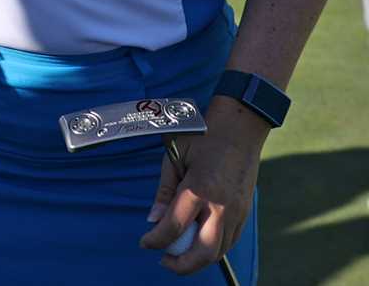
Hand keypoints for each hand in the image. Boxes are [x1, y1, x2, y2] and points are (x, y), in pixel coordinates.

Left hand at [139, 99, 266, 274]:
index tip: (144, 243)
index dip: (156, 240)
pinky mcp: (246, 212)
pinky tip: (199, 244)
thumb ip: (164, 191)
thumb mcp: (175, 156)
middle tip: (164, 261)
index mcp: (198, 189)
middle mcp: (221, 206)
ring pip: (219, 251)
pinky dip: (214, 249)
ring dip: (198, 259)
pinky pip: (230, 241)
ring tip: (179, 255)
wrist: (240, 127)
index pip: (173, 226)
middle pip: (202, 251)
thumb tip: (153, 220)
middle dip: (181, 264)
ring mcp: (237, 211)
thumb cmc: (203, 136)